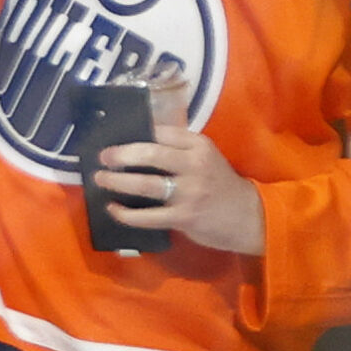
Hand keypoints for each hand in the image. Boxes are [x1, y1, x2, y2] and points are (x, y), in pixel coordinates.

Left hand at [93, 126, 264, 253]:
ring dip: (116, 181)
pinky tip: (113, 209)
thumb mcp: (204, 157)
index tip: (112, 138)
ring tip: (100, 179)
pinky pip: (147, 216)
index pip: (160, 133)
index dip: (133, 135)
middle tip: (102, 157)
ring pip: (145, 184)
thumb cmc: (218, 184)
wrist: (250, 216)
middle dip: (120, 155)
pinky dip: (125, 213)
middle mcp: (195, 165)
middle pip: (150, 154)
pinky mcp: (184, 217)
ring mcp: (190, 192)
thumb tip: (131, 143)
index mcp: (199, 146)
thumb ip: (176, 149)